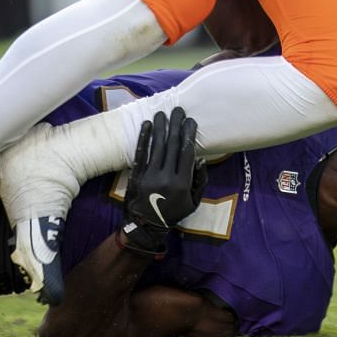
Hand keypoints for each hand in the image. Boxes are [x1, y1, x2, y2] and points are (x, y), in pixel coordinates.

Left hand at [118, 107, 206, 255]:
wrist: (145, 226)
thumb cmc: (173, 212)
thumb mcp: (193, 201)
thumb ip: (199, 180)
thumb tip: (200, 158)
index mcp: (182, 183)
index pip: (187, 153)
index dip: (189, 135)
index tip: (191, 121)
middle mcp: (166, 177)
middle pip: (172, 145)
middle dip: (176, 125)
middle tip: (178, 110)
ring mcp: (149, 175)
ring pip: (156, 146)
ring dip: (160, 127)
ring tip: (163, 112)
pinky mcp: (136, 174)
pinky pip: (141, 153)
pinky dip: (144, 138)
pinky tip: (146, 125)